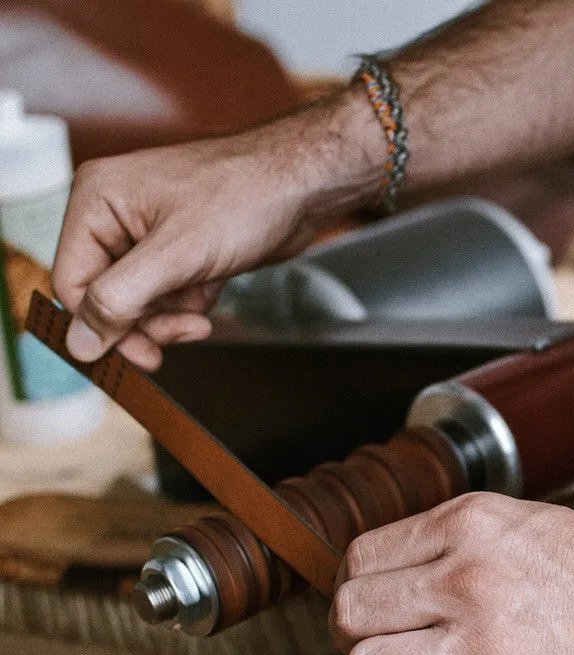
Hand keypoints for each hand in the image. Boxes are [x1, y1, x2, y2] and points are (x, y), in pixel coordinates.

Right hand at [53, 92, 382, 369]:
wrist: (303, 186)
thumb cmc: (245, 198)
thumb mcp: (176, 255)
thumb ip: (120, 299)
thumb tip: (80, 343)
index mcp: (98, 201)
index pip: (72, 283)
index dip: (103, 325)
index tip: (140, 352)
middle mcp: (117, 216)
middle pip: (107, 297)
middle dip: (146, 321)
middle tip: (182, 332)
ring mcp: (150, 234)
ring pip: (141, 303)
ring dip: (172, 315)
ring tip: (200, 306)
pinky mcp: (182, 250)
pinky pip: (170, 296)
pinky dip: (190, 304)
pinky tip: (211, 288)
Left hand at [329, 492, 573, 654]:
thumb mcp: (520, 522)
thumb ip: (449, 541)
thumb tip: (390, 569)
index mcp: (468, 525)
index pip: (361, 557)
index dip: (357, 581)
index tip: (370, 596)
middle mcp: (465, 579)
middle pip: (352, 613)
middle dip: (359, 628)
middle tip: (381, 634)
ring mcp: (480, 645)